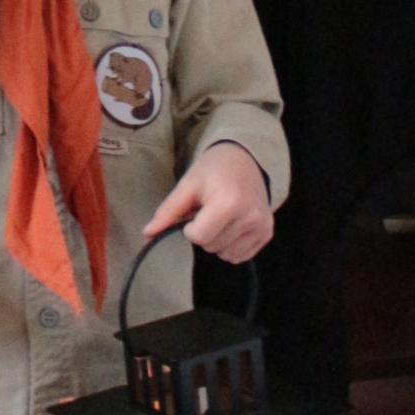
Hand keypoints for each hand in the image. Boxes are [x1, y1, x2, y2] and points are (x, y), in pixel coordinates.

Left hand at [146, 144, 274, 265]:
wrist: (245, 158)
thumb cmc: (213, 169)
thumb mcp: (187, 185)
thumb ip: (167, 212)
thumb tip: (146, 235)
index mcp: (229, 202)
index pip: (200, 237)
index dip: (190, 228)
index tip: (194, 213)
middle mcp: (250, 217)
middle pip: (212, 247)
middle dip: (204, 233)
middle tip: (208, 210)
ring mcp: (262, 226)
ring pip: (226, 255)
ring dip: (217, 241)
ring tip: (221, 216)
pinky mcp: (268, 233)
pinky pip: (241, 256)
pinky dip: (231, 246)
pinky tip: (232, 225)